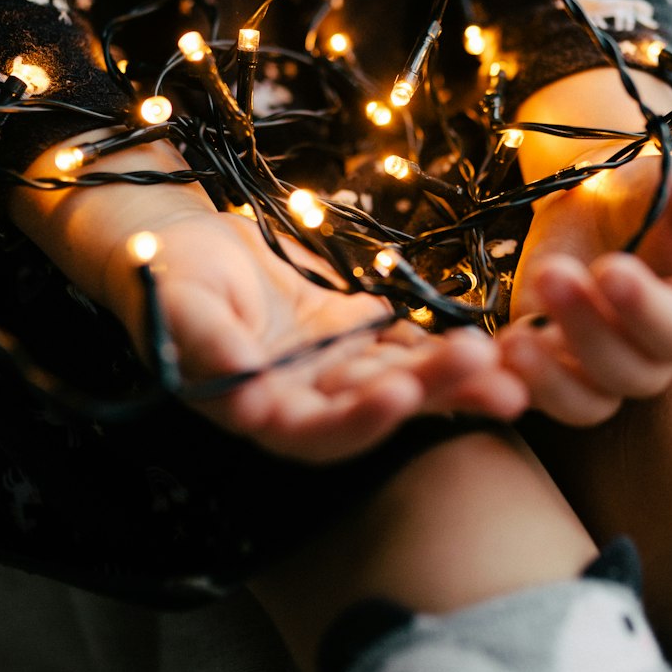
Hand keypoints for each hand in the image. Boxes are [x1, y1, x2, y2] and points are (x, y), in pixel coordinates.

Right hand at [114, 211, 528, 462]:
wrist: (175, 238)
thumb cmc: (162, 271)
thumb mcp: (177, 304)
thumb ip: (209, 346)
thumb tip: (243, 395)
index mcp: (254, 411)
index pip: (314, 433)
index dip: (359, 419)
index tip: (400, 393)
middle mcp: (299, 403)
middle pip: (372, 409)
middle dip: (430, 392)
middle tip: (484, 369)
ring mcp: (328, 369)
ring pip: (397, 377)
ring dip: (451, 375)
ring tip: (508, 366)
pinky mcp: (348, 334)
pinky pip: (400, 344)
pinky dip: (439, 344)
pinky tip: (491, 341)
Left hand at [499, 154, 671, 425]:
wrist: (596, 200)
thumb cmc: (651, 190)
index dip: (648, 310)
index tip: (610, 268)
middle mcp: (653, 354)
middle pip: (628, 373)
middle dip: (586, 329)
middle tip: (550, 274)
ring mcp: (597, 367)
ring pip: (583, 403)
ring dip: (545, 379)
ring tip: (510, 342)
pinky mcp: (547, 365)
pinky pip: (529, 395)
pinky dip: (502, 385)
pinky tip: (476, 357)